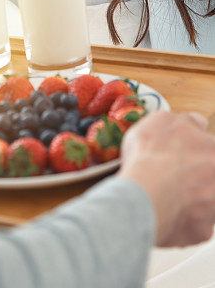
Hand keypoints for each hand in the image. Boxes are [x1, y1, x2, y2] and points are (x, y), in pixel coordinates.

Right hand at [118, 110, 214, 246]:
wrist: (144, 194)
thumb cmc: (152, 156)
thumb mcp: (163, 120)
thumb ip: (187, 121)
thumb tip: (196, 123)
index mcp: (213, 151)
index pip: (210, 149)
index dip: (196, 150)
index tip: (185, 152)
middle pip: (208, 176)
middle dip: (194, 175)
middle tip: (171, 173)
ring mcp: (213, 207)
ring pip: (203, 200)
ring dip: (188, 197)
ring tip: (164, 193)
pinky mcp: (201, 231)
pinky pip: (193, 225)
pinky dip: (180, 220)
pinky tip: (164, 210)